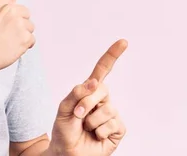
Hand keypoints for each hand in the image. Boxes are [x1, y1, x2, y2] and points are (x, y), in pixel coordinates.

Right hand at [0, 0, 44, 77]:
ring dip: (21, 36)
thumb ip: (1, 9)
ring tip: (4, 42)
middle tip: (3, 34)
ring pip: (29, 28)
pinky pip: (31, 41)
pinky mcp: (25, 38)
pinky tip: (10, 49)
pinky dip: (23, 46)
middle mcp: (11, 10)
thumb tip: (17, 14)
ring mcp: (19, 24)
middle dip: (19, 23)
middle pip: (26, 14)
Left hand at [49, 39, 127, 155]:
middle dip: (86, 103)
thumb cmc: (64, 130)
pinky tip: (95, 136)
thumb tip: (94, 82)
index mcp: (89, 91)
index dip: (112, 55)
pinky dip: (99, 132)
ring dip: (91, 121)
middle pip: (101, 90)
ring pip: (107, 110)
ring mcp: (112, 114)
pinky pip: (112, 125)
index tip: (123, 42)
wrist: (67, 152)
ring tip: (85, 128)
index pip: (102, 70)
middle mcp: (102, 100)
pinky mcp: (118, 129)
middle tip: (77, 116)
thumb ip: (76, 93)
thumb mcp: (63, 109)